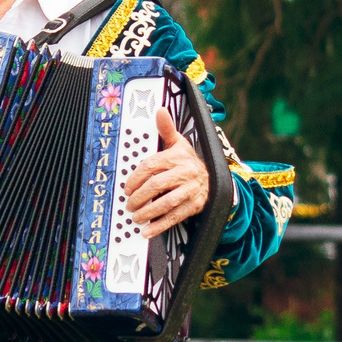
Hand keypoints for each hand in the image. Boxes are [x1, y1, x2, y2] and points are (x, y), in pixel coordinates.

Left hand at [124, 108, 210, 237]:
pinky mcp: (194, 205)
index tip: (127, 188)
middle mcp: (185, 172)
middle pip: (156, 185)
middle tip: (129, 204)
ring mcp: (191, 190)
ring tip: (135, 216)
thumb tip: (160, 110)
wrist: (215, 178)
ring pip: (166, 202)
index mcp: (177, 157)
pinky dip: (160, 225)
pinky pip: (175, 217)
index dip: (135, 179)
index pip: (150, 166)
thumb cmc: (189, 161)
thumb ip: (166, 130)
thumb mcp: (179, 143)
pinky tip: (147, 231)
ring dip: (148, 212)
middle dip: (139, 197)